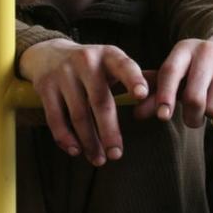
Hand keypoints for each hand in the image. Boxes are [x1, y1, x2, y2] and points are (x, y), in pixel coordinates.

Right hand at [19, 38, 147, 165]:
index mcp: (109, 55)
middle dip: (109, 130)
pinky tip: (76, 151)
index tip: (141, 95)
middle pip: (100, 100)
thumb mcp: (113, 62)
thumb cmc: (93, 64)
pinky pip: (55, 117)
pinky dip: (65, 137)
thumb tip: (166, 93)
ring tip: (100, 159)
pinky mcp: (45, 87)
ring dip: (89, 140)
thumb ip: (137, 77)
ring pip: (78, 114)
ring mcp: (64, 74)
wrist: (49, 53)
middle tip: (117, 155)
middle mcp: (86, 61)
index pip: (124, 66)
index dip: (133, 79)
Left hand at [134, 31, 212, 128]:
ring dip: (209, 118)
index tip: (163, 116)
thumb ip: (157, 93)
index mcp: (185, 49)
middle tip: (192, 118)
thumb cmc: (199, 68)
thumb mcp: (178, 73)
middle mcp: (207, 52)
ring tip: (209, 109)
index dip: (164, 96)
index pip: (170, 72)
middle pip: (194, 98)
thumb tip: (137, 114)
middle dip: (190, 117)